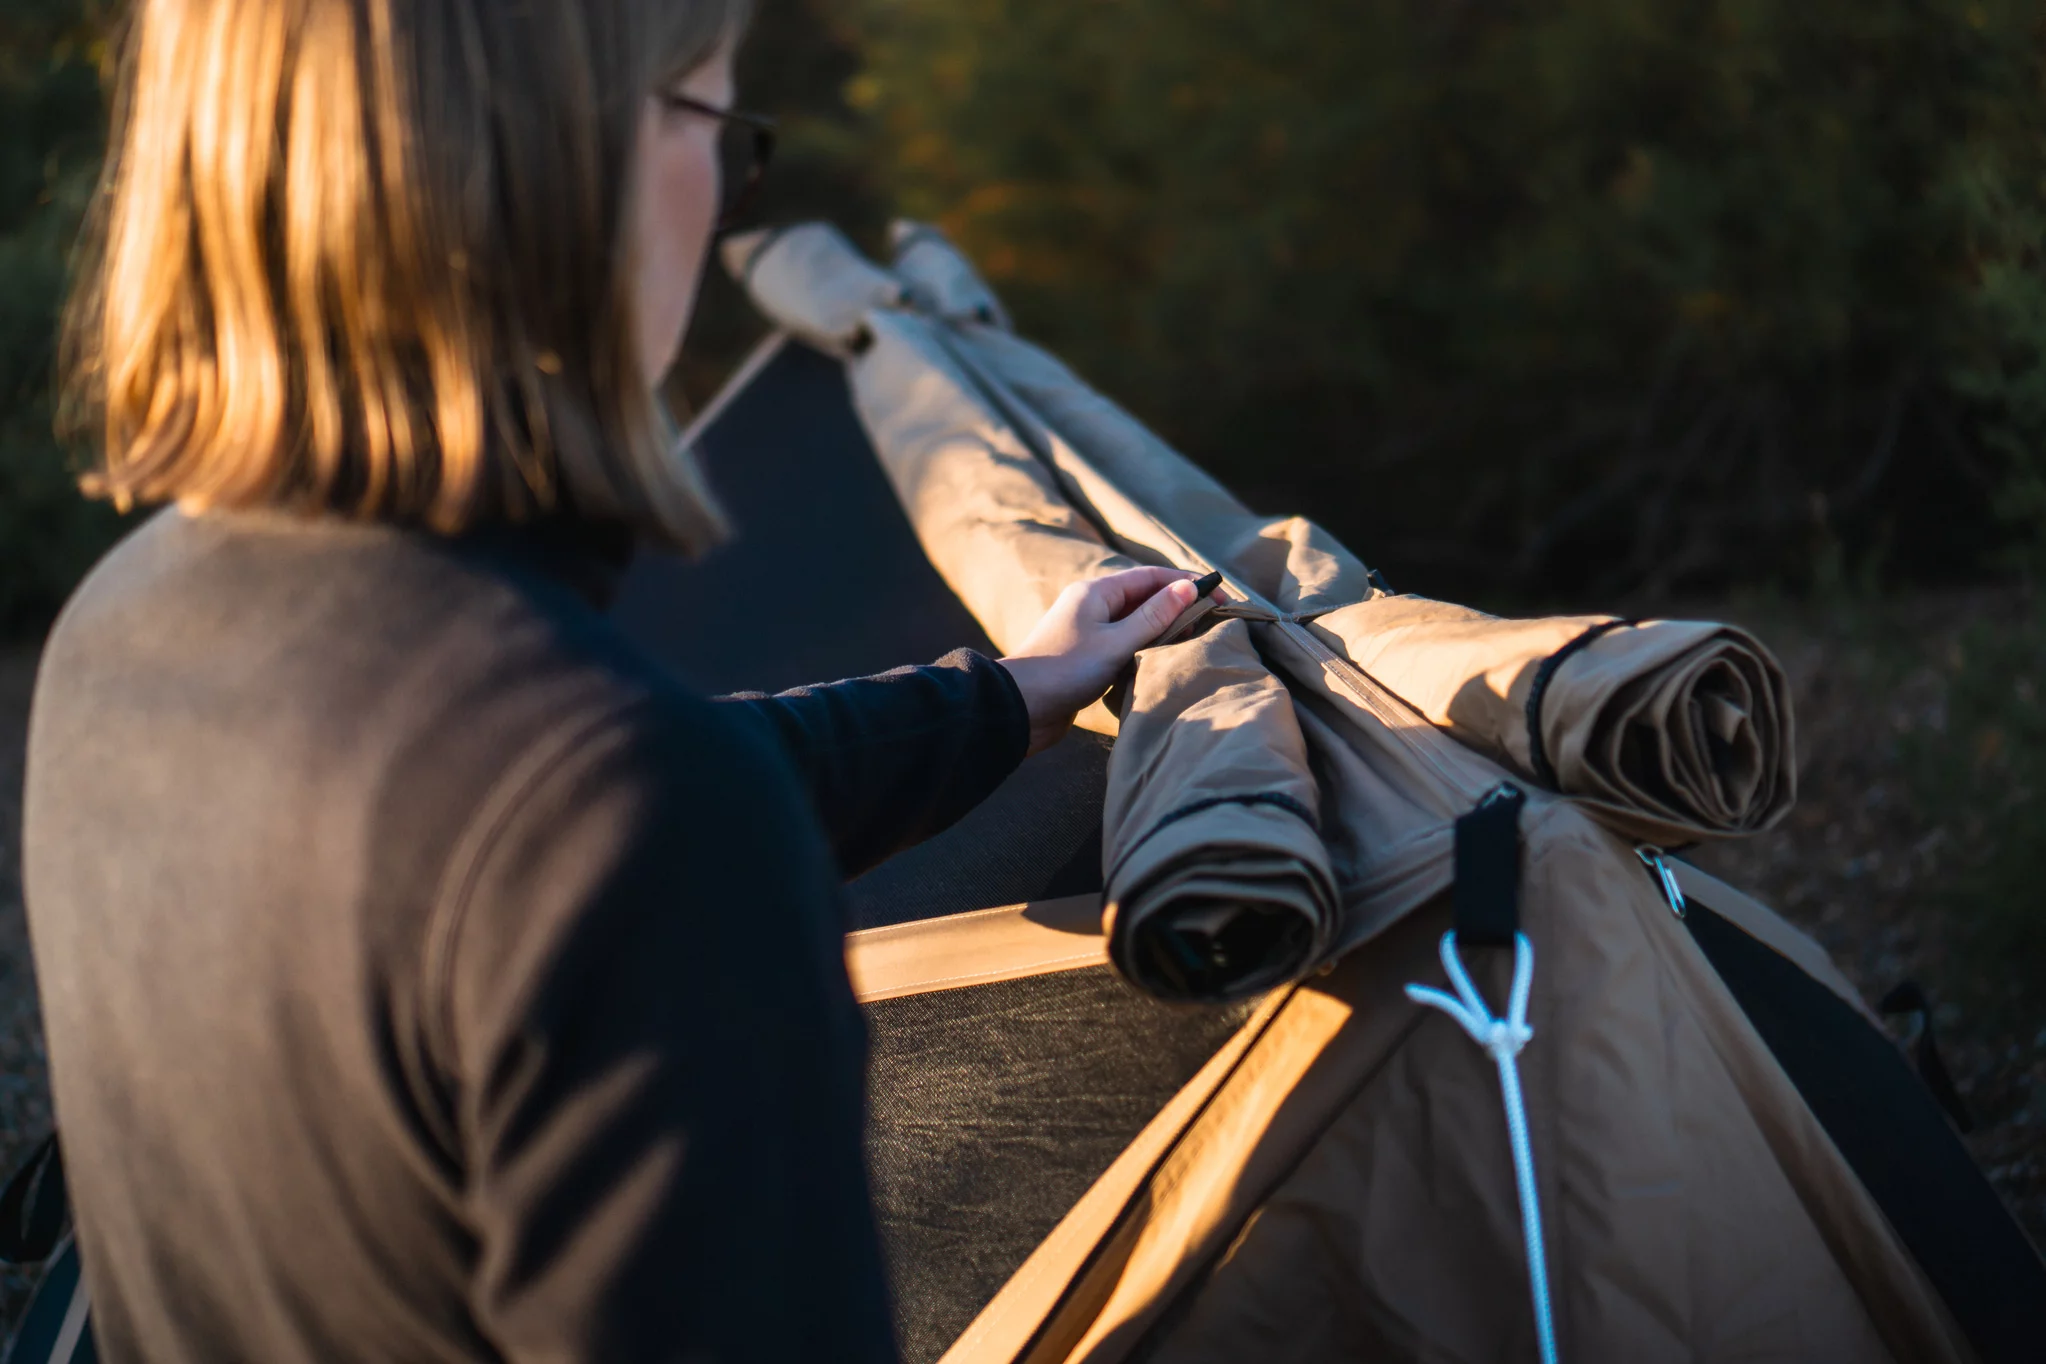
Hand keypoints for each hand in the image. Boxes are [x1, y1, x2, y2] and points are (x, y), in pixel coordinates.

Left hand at [999, 566, 1210, 754]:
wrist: (1019, 708)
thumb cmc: (1064, 670)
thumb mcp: (1115, 642)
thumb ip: (1153, 616)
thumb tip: (1188, 588)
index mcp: (1096, 591)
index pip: (1152, 577)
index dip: (1187, 583)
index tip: (1220, 596)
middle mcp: (1092, 606)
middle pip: (1145, 598)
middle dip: (1180, 606)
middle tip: (1215, 620)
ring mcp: (1089, 632)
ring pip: (1136, 623)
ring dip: (1165, 629)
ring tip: (1197, 640)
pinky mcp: (1087, 657)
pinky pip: (1125, 645)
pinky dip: (1147, 649)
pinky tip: (1165, 661)